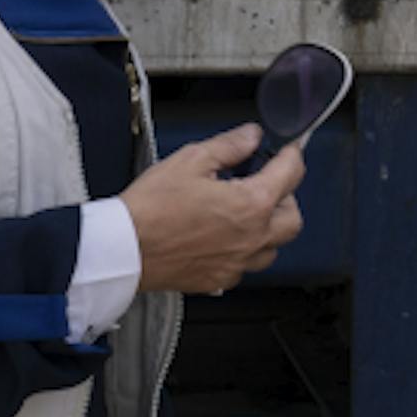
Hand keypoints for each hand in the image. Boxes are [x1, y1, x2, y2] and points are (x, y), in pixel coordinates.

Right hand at [122, 125, 304, 295]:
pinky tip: (225, 237)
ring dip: (268, 228)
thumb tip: (251, 136)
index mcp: (251, 204)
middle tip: (267, 183)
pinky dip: (244, 251)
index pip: (291, 174)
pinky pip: (246, 267)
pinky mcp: (219, 280)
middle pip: (293, 219)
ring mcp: (237, 263)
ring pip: (273, 248)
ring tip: (246, 212)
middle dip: (286, 197)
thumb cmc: (151, 209)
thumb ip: (229, 146)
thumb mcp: (191, 160)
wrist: (123, 249)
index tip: (288, 150)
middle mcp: (252, 238)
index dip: (292, 155)